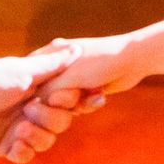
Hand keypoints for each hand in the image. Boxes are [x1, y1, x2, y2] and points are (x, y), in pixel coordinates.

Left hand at [0, 49, 98, 163]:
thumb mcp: (24, 71)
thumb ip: (52, 65)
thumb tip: (78, 48)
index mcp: (41, 92)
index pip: (69, 102)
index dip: (68, 103)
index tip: (57, 98)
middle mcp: (35, 111)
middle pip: (61, 123)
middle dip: (48, 118)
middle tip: (28, 110)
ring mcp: (23, 129)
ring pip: (47, 141)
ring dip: (36, 136)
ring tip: (18, 130)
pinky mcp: (9, 146)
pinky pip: (27, 156)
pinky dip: (24, 151)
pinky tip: (15, 144)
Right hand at [34, 33, 151, 98]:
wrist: (134, 58)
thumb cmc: (100, 62)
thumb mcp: (69, 77)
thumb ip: (48, 93)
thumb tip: (29, 109)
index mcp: (49, 54)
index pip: (31, 79)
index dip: (35, 95)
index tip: (44, 104)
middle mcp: (57, 64)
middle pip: (46, 93)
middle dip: (59, 102)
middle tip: (76, 97)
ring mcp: (72, 75)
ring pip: (62, 101)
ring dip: (76, 104)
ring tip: (92, 94)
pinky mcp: (85, 85)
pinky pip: (77, 102)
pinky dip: (86, 103)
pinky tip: (99, 96)